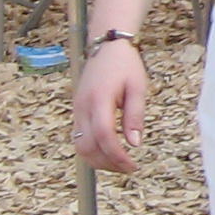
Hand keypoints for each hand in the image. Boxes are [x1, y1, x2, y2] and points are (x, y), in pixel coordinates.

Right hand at [72, 40, 145, 174]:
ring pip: (79, 146)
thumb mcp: (137, 87)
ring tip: (119, 164)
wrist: (106, 46)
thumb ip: (135, 116)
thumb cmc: (124, 64)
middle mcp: (83, 107)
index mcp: (99, 100)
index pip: (104, 136)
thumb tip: (134, 143)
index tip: (132, 166)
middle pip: (88, 147)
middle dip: (107, 164)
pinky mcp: (77, 111)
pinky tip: (107, 152)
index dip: (117, 156)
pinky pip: (79, 138)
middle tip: (128, 168)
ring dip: (97, 160)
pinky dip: (91, 151)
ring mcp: (77, 110)